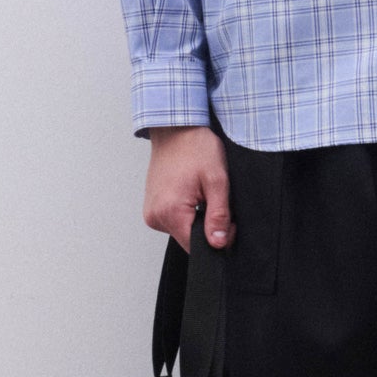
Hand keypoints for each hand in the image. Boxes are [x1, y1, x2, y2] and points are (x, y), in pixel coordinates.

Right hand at [142, 125, 232, 250]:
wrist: (176, 130)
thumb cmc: (195, 148)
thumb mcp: (217, 180)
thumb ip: (218, 215)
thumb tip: (219, 243)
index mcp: (170, 212)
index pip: (196, 247)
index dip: (217, 238)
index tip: (226, 219)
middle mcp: (155, 216)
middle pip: (189, 239)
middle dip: (206, 226)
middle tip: (212, 198)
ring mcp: (151, 212)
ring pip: (182, 230)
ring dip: (196, 217)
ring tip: (198, 191)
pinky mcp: (151, 207)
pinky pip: (174, 220)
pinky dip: (185, 211)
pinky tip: (189, 192)